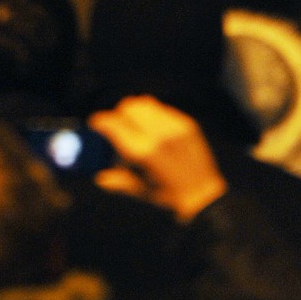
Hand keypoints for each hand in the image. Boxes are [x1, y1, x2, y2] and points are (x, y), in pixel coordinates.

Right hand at [89, 96, 226, 223]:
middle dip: (119, 114)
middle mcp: (159, 135)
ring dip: (136, 112)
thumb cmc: (169, 197)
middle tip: (117, 127)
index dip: (101, 122)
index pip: (114, 124)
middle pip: (129, 107)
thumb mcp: (140, 190)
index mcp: (144, 152)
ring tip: (136, 127)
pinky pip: (162, 109)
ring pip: (145, 103)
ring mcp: (175, 127)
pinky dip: (153, 115)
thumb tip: (100, 178)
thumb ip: (118, 180)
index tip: (96, 124)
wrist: (204, 195)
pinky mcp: (186, 123)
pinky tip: (154, 130)